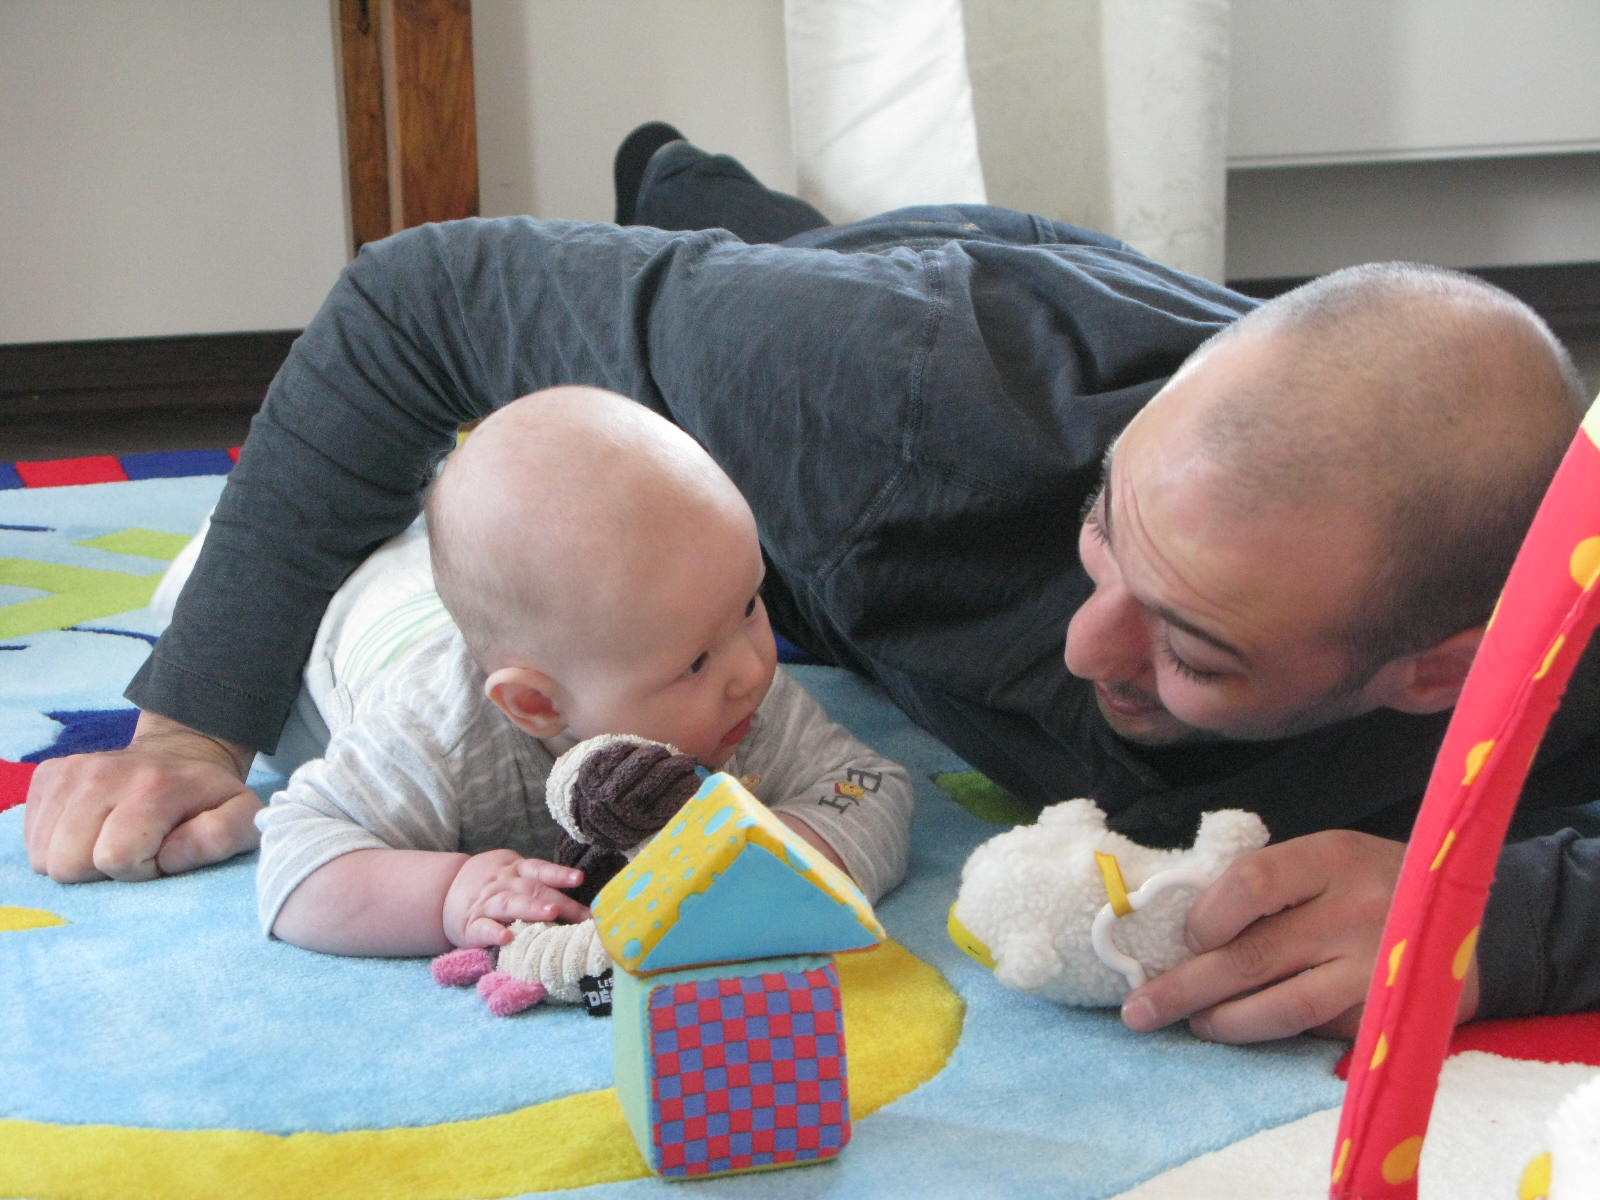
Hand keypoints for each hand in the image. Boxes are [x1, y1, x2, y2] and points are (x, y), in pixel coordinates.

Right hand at [25, 711, 260, 882]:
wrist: (181, 751)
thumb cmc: (208, 797)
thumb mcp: (240, 816)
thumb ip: (221, 837)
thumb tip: (170, 856)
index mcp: (152, 787)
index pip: (116, 858)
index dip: (140, 870)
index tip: (160, 854)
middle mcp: (102, 774)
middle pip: (69, 864)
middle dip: (103, 869)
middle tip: (134, 849)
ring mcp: (68, 772)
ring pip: (44, 858)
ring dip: (79, 860)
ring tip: (112, 840)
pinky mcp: (47, 777)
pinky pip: (31, 840)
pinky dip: (58, 845)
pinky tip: (92, 829)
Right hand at [442, 849, 588, 947]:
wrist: (444, 890)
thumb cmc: (492, 884)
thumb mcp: (512, 872)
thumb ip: (538, 880)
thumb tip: (579, 898)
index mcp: (516, 870)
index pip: (540, 869)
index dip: (560, 874)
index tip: (579, 879)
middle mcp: (504, 885)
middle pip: (534, 890)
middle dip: (560, 902)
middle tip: (582, 914)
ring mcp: (487, 904)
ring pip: (510, 904)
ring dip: (532, 909)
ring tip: (551, 914)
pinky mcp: (471, 926)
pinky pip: (482, 929)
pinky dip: (494, 933)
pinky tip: (507, 938)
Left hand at [1119, 830, 1480, 1042]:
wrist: (1474, 916)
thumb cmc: (1371, 880)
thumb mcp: (1324, 858)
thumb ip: (1266, 884)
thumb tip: (1179, 927)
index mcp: (1330, 857)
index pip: (1251, 882)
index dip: (1207, 916)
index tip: (1186, 937)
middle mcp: (1356, 911)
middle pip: (1252, 956)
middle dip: (1185, 987)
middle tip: (1140, 1010)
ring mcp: (1376, 968)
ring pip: (1281, 1007)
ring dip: (1224, 1022)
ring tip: (1192, 1024)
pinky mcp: (1389, 1013)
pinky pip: (1315, 1030)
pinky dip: (1274, 1033)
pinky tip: (1244, 1029)